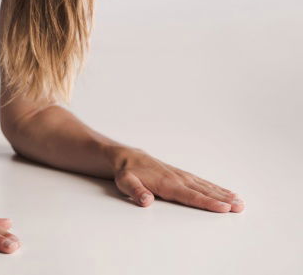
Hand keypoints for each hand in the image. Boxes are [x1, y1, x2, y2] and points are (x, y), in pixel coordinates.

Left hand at [111, 146, 244, 212]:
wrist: (127, 158)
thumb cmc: (127, 173)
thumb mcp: (125, 182)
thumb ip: (136, 192)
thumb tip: (146, 201)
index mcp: (166, 184)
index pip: (190, 196)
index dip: (207, 202)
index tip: (224, 208)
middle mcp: (178, 179)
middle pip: (203, 191)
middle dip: (222, 200)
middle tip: (240, 207)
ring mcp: (182, 177)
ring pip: (206, 187)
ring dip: (223, 194)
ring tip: (240, 202)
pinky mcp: (183, 176)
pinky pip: (202, 183)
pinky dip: (216, 188)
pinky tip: (227, 193)